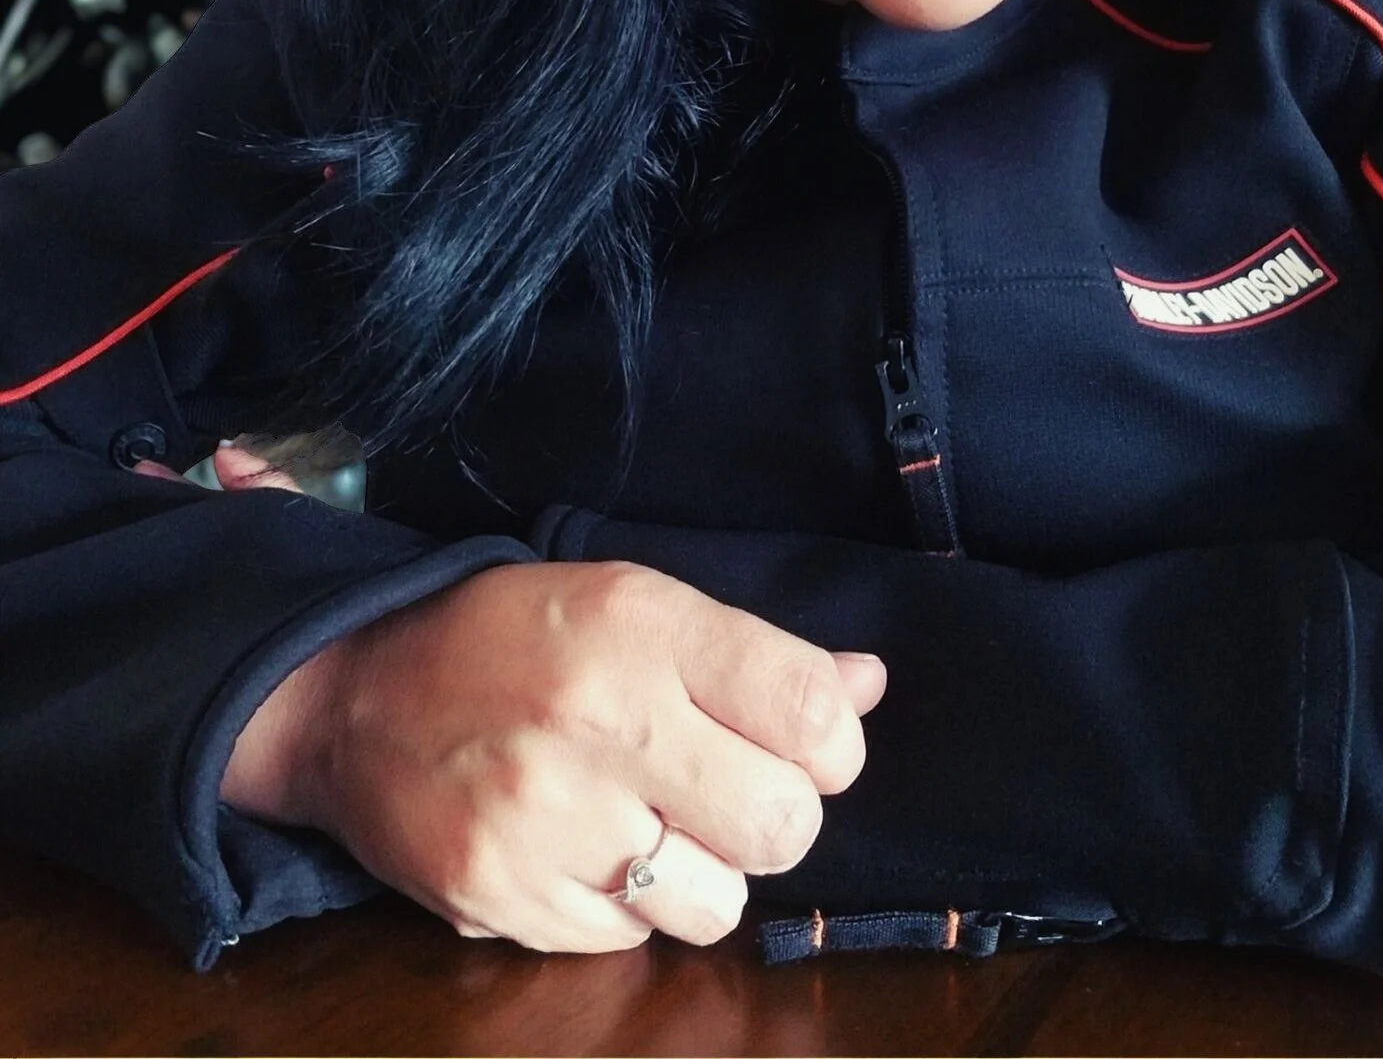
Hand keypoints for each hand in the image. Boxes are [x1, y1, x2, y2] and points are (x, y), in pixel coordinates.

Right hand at [205, 456, 884, 953]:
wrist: (356, 694)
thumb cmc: (513, 637)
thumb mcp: (632, 601)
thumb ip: (752, 651)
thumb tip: (867, 685)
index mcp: (642, 626)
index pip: (812, 711)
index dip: (834, 745)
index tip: (806, 746)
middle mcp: (601, 719)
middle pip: (783, 824)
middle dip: (774, 819)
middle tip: (727, 792)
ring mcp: (547, 819)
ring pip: (716, 904)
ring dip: (700, 876)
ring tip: (647, 824)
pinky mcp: (502, 898)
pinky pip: (627, 939)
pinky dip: (621, 906)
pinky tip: (580, 848)